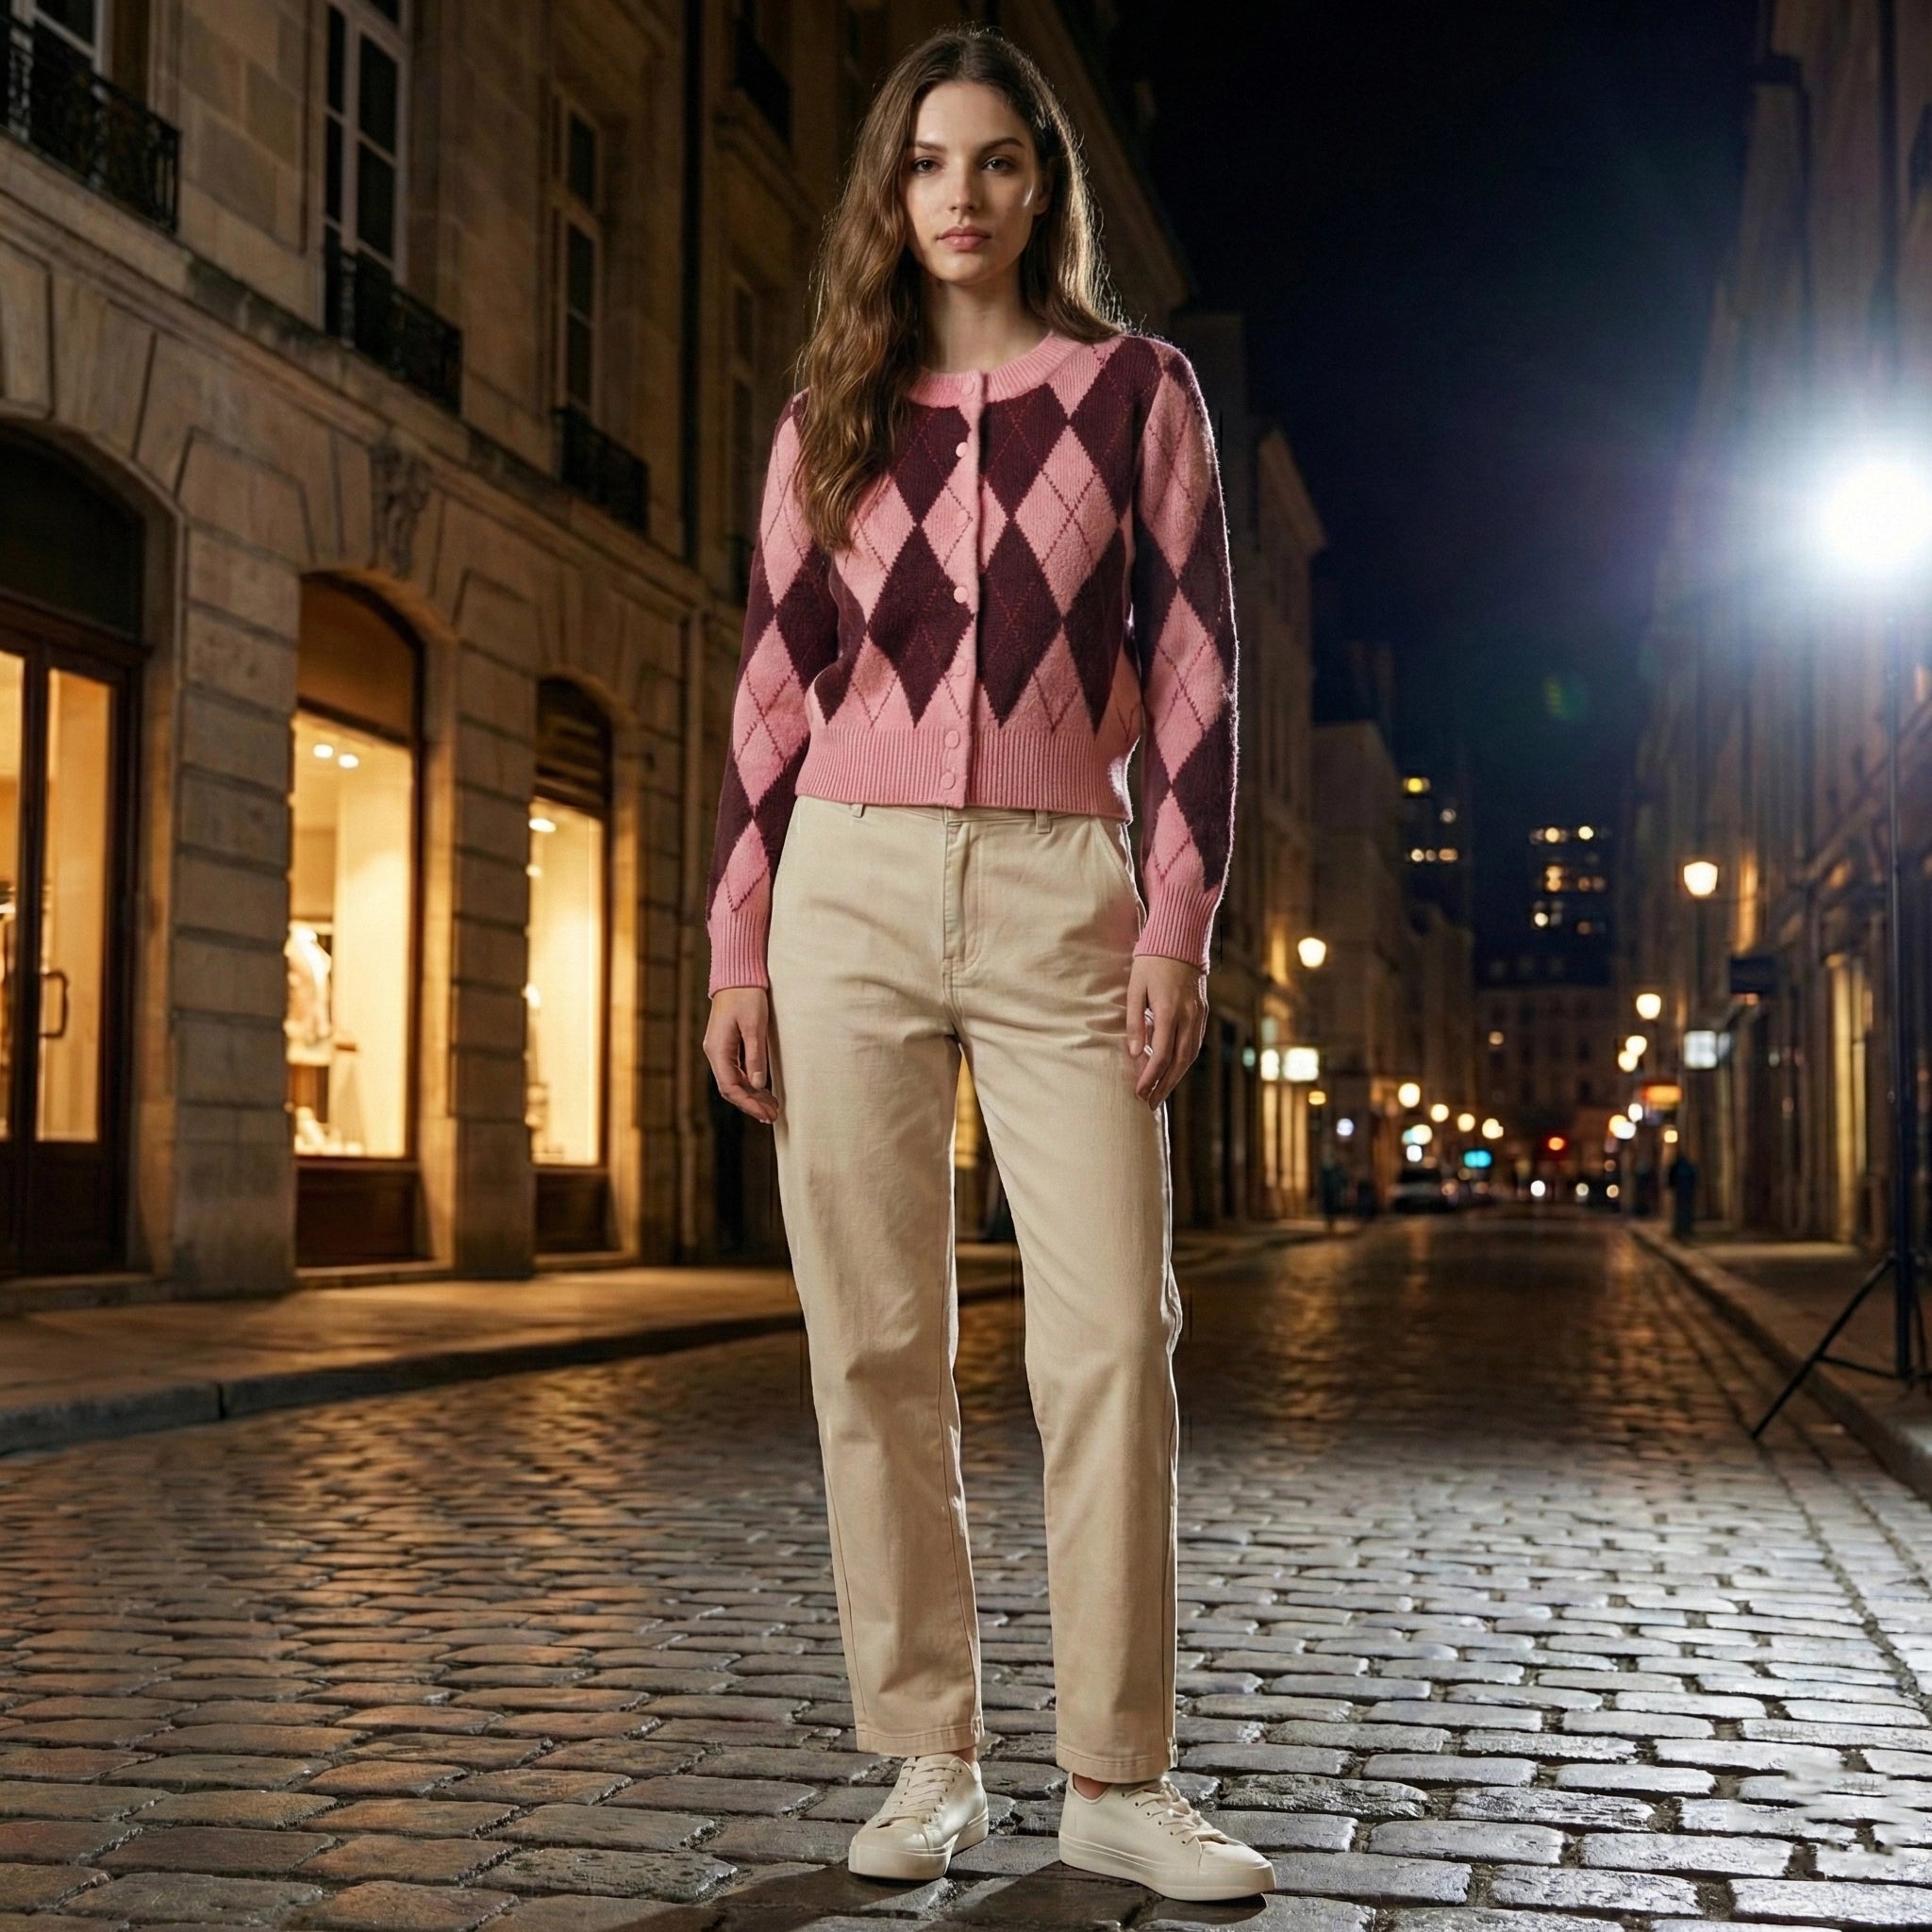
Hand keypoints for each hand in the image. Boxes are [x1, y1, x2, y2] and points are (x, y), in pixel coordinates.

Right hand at [705, 988, 780, 1122]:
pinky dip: (750, 1083)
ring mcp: (720, 1049)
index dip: (748, 1103)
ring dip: (752, 1095)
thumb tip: (757, 1085)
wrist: (737, 974)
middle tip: (773, 1116)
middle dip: (751, 1103)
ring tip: (772, 1107)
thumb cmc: (747, 996)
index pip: (730, 1087)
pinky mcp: (727, 1045)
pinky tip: (764, 1090)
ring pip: (734, 1081)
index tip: (766, 1114)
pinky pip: (736, 1071)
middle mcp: (715, 1052)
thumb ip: (755, 1056)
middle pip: (731, 1088)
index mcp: (718, 1049)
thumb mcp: (755, 1026)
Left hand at [1126, 954, 1207, 1108]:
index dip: (1149, 1077)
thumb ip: (1134, 1022)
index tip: (1138, 1093)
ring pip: (1190, 1056)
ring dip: (1175, 1078)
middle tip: (1149, 1103)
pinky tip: (1173, 1071)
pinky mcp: (1202, 1013)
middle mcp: (1189, 1017)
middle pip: (1178, 1062)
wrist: (1180, 939)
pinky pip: (1195, 1044)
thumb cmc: (1150, 962)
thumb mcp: (1134, 989)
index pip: (1160, 1055)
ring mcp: (1199, 1015)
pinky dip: (1184, 1062)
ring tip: (1160, 1093)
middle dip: (1163, 1086)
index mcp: (1169, 1011)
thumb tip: (1133, 1054)